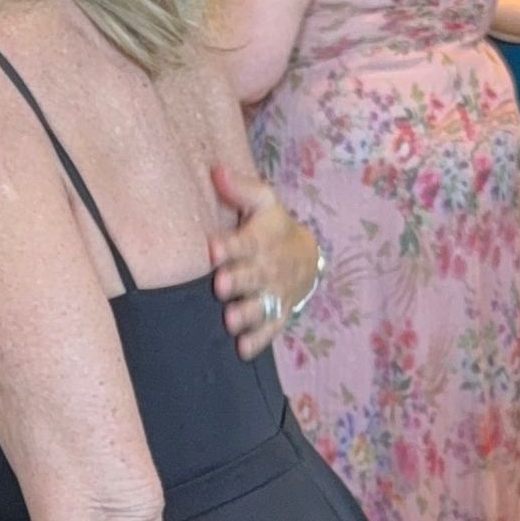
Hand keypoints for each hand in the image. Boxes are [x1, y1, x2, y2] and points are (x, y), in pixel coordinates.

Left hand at [209, 163, 319, 360]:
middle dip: (238, 281)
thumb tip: (216, 170)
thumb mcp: (264, 203)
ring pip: (259, 306)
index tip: (213, 249)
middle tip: (222, 285)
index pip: (245, 242)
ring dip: (246, 314)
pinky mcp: (277, 314)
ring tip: (230, 320)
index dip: (230, 246)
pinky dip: (258, 340)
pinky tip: (242, 350)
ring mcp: (273, 294)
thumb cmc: (272, 227)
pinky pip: (270, 329)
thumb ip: (241, 189)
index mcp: (261, 240)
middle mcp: (267, 269)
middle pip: (252, 276)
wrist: (306, 256)